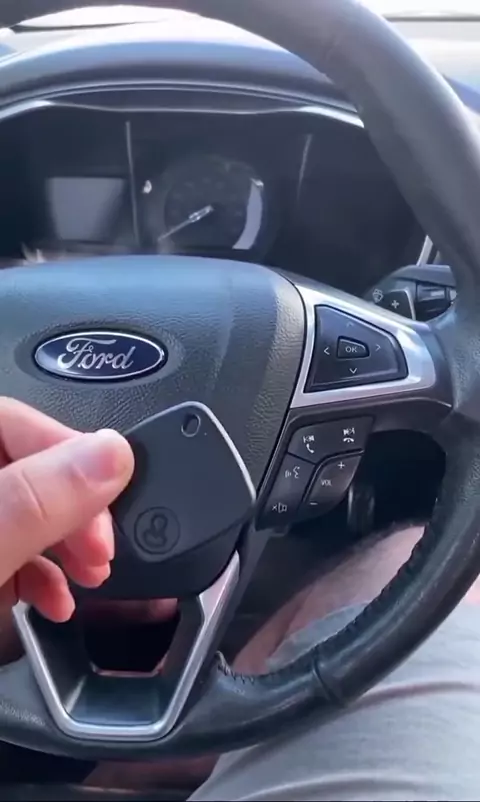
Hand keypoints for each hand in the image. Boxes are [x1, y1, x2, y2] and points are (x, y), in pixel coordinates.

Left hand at [0, 398, 133, 621]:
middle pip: (29, 469)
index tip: (109, 501)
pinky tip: (56, 600)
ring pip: (25, 513)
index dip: (72, 454)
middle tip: (100, 549)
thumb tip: (111, 454)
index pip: (16, 418)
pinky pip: (11, 550)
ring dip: (68, 544)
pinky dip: (41, 574)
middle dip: (76, 510)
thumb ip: (36, 501)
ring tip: (90, 575)